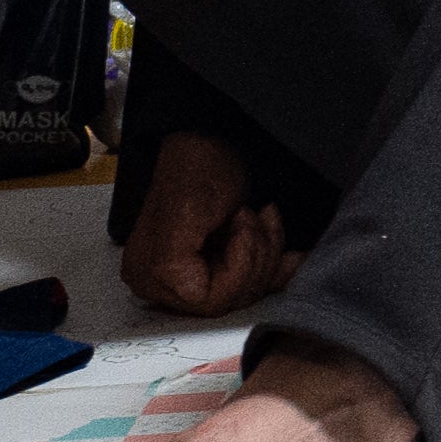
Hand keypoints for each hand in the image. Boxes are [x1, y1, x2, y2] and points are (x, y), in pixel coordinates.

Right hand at [119, 126, 296, 321]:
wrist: (215, 140)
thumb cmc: (200, 167)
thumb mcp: (186, 213)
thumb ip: (175, 260)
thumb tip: (188, 293)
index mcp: (152, 275)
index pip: (209, 301)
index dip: (237, 266)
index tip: (237, 225)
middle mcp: (170, 283)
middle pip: (232, 298)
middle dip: (254, 255)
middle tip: (248, 215)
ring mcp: (199, 275)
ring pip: (250, 290)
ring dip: (266, 249)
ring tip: (257, 215)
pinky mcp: (221, 267)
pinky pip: (259, 284)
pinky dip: (279, 263)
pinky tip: (288, 249)